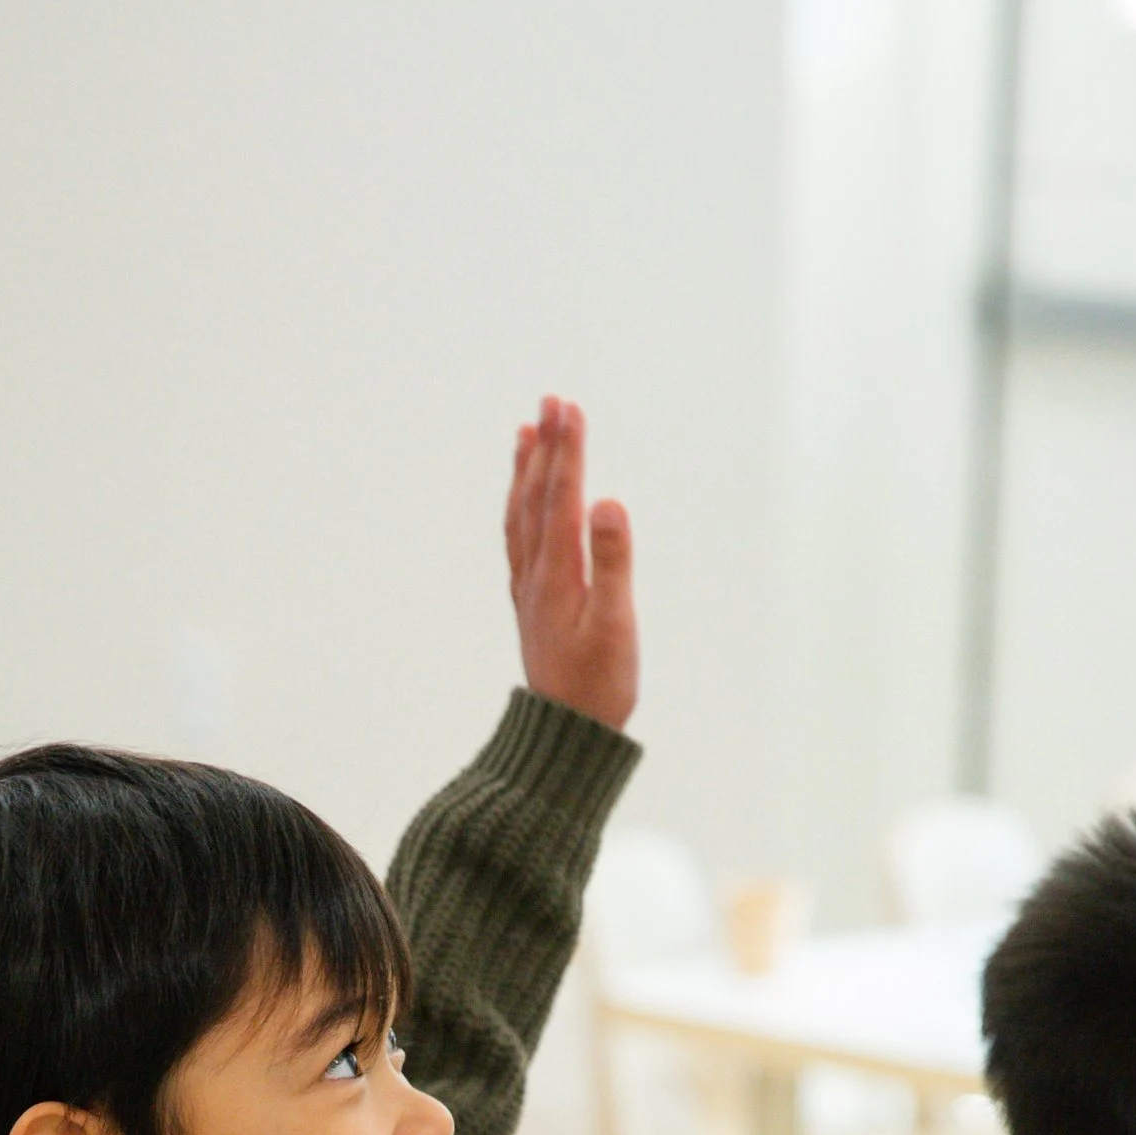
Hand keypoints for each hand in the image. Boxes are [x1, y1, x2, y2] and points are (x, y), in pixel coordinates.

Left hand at [505, 395, 637, 733]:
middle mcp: (536, 574)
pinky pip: (519, 540)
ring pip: (522, 516)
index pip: (562, 497)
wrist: (566, 735)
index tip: (570, 407)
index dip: (568, 450)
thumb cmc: (599, 685)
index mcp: (558, 573)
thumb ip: (613, 561)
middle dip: (548, 446)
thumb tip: (609, 502)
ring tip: (528, 431)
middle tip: (552, 400)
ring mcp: (530, 588)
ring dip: (527, 472)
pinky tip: (525, 498)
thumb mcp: (616, 625)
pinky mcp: (532, 603)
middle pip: (538, 497)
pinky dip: (521, 507)